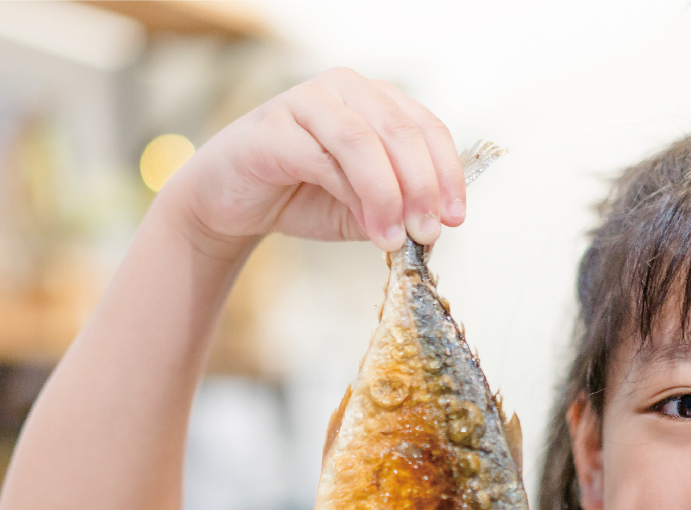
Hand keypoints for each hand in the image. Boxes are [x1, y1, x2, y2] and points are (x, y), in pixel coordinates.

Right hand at [161, 67, 464, 252]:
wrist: (234, 204)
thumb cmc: (305, 196)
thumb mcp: (367, 208)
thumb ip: (400, 209)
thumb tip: (433, 227)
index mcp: (377, 101)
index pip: (427, 128)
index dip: (448, 174)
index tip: (455, 218)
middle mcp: (345, 89)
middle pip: (401, 131)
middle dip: (423, 187)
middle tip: (428, 232)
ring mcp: (306, 101)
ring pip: (364, 141)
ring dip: (389, 195)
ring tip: (395, 238)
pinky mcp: (272, 127)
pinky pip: (323, 157)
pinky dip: (352, 194)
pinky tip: (367, 227)